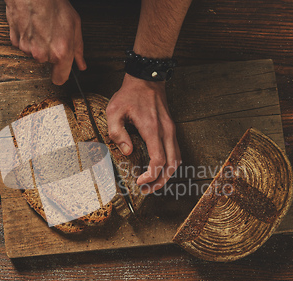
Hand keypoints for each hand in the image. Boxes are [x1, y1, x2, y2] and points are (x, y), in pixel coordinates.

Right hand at [5, 0, 86, 84]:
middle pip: (47, 62)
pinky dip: (27, 37)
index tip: (61, 73)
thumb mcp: (75, 25)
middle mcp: (43, 54)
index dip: (61, 75)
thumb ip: (78, 49)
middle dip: (50, 51)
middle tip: (52, 34)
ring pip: (35, 53)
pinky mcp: (16, 41)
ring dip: (38, 44)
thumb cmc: (53, 4)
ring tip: (42, 26)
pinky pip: (23, 44)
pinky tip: (31, 25)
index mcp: (60, 52)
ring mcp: (28, 48)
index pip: (60, 79)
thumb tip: (81, 64)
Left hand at [106, 74, 181, 193]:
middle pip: (172, 165)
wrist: (146, 79)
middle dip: (161, 181)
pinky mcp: (171, 129)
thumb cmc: (130, 95)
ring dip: (167, 175)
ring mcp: (171, 130)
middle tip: (147, 190)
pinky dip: (170, 165)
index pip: (159, 160)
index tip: (140, 181)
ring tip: (154, 184)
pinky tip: (160, 170)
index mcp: (152, 129)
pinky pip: (176, 152)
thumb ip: (117, 132)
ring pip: (177, 160)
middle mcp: (166, 131)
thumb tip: (128, 150)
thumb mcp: (115, 110)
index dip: (151, 175)